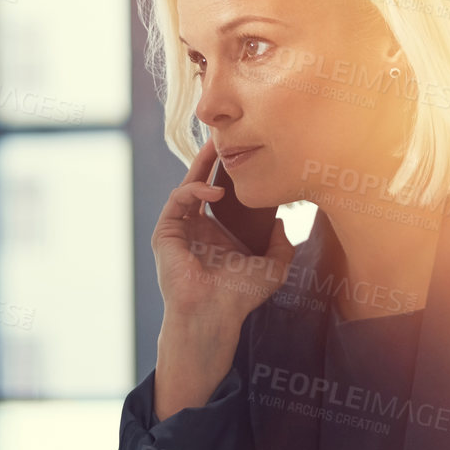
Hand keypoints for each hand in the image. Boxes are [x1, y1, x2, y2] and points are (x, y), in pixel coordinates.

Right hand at [153, 139, 295, 326]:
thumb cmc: (241, 296)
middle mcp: (198, 230)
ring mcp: (180, 230)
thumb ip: (282, 245)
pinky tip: (215, 190)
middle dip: (211, 160)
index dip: (231, 174)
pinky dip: (194, 189)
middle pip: (202, 184)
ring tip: (217, 147)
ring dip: (200, 166)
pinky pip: (178, 201)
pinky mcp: (166, 233)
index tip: (246, 154)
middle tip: (224, 135)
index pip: (223, 196)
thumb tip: (284, 222)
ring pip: (187, 186)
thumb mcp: (274, 268)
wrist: (214, 314)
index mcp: (219, 236)